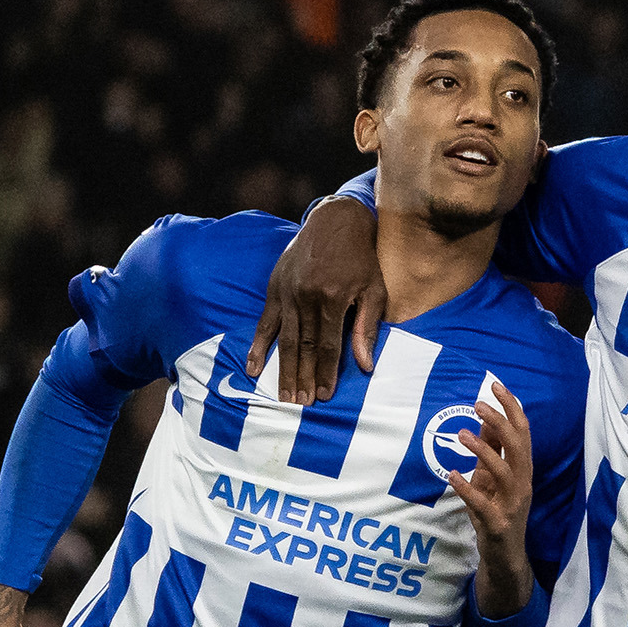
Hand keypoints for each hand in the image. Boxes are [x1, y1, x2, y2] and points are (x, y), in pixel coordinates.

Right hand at [246, 196, 386, 403]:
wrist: (335, 221)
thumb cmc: (361, 259)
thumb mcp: (374, 289)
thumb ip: (367, 327)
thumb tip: (366, 365)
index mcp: (334, 297)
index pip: (328, 345)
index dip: (325, 372)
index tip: (324, 396)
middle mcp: (307, 296)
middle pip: (303, 346)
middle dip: (302, 378)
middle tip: (299, 405)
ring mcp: (287, 291)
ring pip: (284, 338)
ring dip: (283, 369)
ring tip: (283, 396)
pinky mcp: (274, 287)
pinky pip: (264, 321)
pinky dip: (257, 346)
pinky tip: (253, 368)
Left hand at [449, 382, 534, 617]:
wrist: (505, 556)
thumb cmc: (497, 512)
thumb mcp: (493, 478)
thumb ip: (491, 451)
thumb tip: (485, 420)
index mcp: (523, 469)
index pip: (523, 431)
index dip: (512, 407)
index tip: (496, 385)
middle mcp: (523, 483)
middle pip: (518, 445)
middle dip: (500, 421)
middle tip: (478, 405)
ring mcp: (513, 503)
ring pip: (505, 470)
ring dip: (483, 450)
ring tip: (461, 434)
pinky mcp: (498, 523)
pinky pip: (483, 503)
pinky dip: (467, 487)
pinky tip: (452, 475)